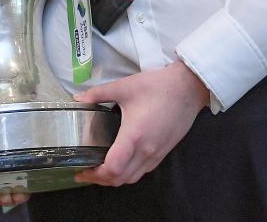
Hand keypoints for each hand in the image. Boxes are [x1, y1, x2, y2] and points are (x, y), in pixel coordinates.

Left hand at [75, 61, 208, 186]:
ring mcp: (156, 154)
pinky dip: (129, 172)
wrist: (189, 88)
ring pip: (133, 178)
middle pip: (121, 179)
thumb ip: (98, 93)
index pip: (113, 168)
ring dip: (116, 179)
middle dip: (101, 180)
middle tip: (87, 171)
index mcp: (134, 136)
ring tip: (102, 169)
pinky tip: (123, 161)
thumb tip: (77, 98)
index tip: (82, 169)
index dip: (95, 174)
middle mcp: (146, 150)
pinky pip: (143, 171)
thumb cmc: (158, 86)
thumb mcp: (125, 86)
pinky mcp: (164, 152)